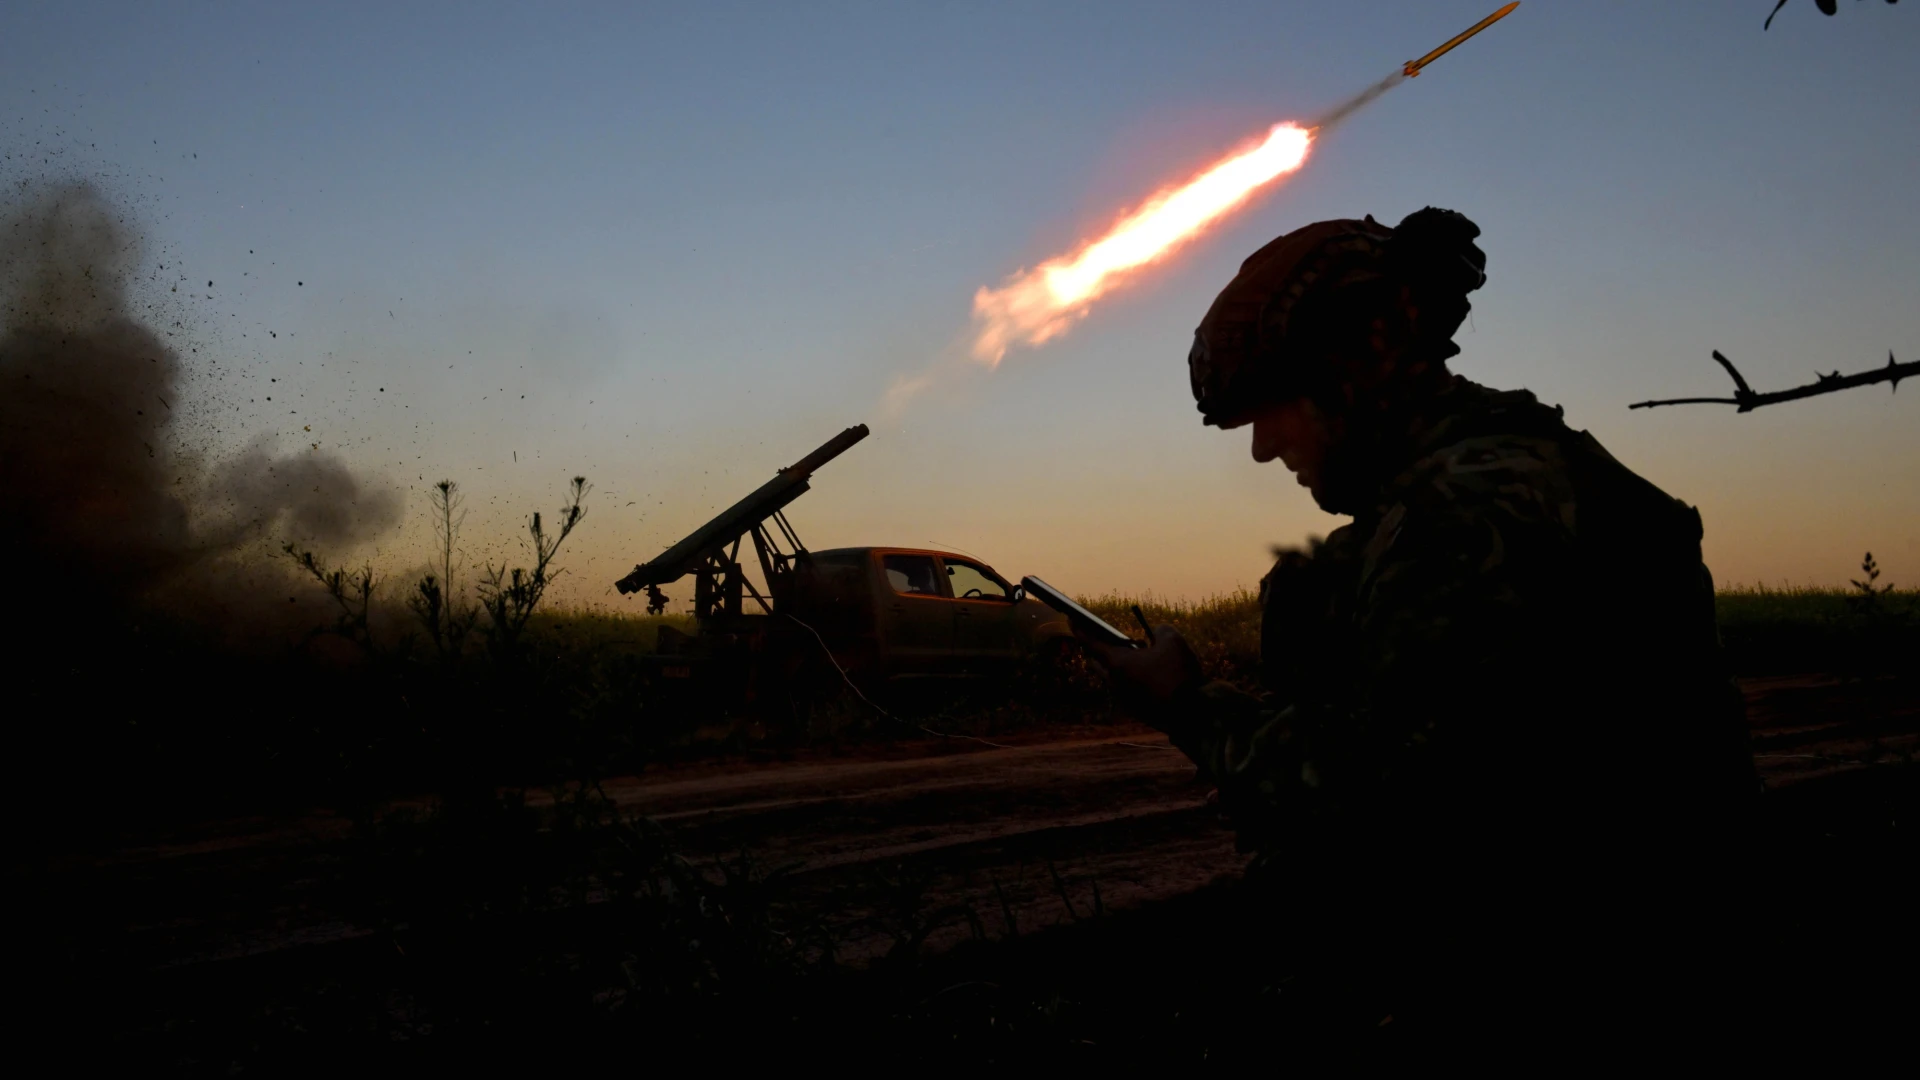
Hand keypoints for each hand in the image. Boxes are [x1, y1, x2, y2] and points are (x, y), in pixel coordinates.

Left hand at [1081, 625, 1203, 723]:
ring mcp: (1124, 698)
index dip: (1080, 629)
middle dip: (1100, 650)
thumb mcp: (1173, 641)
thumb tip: (1157, 632)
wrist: (1190, 713)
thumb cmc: (1178, 674)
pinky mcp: (1136, 711)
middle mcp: (1116, 682)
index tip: (1071, 620)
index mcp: (1118, 663)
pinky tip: (1151, 676)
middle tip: (1111, 641)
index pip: (1092, 642)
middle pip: (1098, 663)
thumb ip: (1161, 630)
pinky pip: (1128, 690)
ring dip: (1120, 666)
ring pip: (1114, 678)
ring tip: (1140, 657)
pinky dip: (1133, 680)